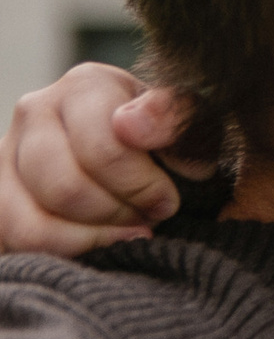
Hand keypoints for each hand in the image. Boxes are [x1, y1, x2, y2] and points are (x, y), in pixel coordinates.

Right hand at [0, 67, 196, 254]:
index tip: (167, 202)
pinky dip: (58, 253)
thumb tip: (133, 128)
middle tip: (146, 219)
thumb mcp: (191, 123)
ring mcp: (5, 153)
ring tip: (123, 232)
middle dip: (115, 215)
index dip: (142, 188)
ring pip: (30, 223)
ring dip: (87, 240)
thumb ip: (175, 119)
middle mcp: (35, 111)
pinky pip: (10, 240)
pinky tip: (93, 246)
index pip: (104, 149)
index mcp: (86, 85)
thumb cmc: (167, 140)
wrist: (139, 152)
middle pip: (64, 188)